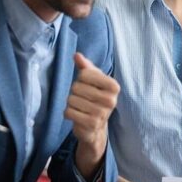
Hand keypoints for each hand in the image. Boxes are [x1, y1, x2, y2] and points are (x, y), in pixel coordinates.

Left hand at [66, 53, 118, 177]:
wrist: (96, 126)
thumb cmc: (95, 99)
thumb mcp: (93, 81)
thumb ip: (86, 67)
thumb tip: (77, 55)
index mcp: (114, 86)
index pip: (84, 74)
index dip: (80, 79)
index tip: (88, 86)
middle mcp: (111, 100)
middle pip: (76, 87)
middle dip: (75, 92)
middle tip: (83, 99)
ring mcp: (102, 114)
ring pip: (71, 100)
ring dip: (71, 104)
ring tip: (80, 108)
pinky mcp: (91, 125)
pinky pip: (68, 112)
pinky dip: (68, 113)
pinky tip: (77, 116)